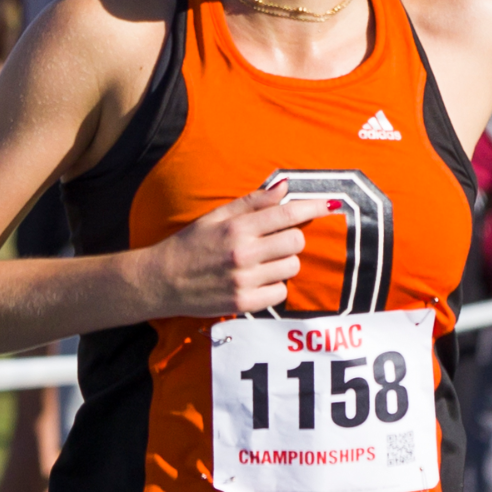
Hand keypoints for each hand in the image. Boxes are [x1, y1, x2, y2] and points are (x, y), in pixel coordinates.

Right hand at [132, 182, 331, 316]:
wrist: (160, 281)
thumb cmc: (189, 245)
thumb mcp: (215, 217)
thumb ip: (251, 203)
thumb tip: (284, 188)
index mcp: (236, 227)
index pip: (286, 214)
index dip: (313, 207)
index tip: (331, 204)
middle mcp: (243, 253)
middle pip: (296, 241)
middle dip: (291, 239)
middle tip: (274, 242)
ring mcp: (244, 280)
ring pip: (292, 267)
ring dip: (284, 263)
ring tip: (263, 263)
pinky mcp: (244, 303)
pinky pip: (281, 293)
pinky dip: (274, 287)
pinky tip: (257, 282)